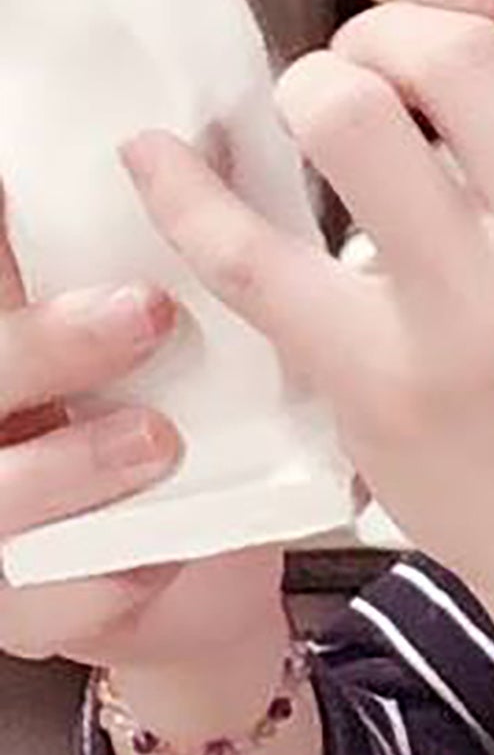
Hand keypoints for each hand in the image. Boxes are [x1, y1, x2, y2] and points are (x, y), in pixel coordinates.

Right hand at [0, 186, 287, 673]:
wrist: (198, 571)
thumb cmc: (182, 424)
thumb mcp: (168, 337)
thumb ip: (160, 264)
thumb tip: (211, 149)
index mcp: (11, 341)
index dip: (1, 242)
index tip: (23, 192)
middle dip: (41, 342)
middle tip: (148, 311)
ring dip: (67, 465)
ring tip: (158, 439)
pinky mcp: (22, 605)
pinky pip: (40, 596)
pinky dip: (102, 580)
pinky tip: (152, 557)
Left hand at [117, 0, 493, 644]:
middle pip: (454, 47)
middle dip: (403, 24)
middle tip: (398, 60)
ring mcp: (479, 321)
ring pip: (346, 117)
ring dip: (326, 85)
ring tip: (339, 112)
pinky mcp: (380, 385)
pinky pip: (253, 255)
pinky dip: (190, 191)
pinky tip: (161, 155)